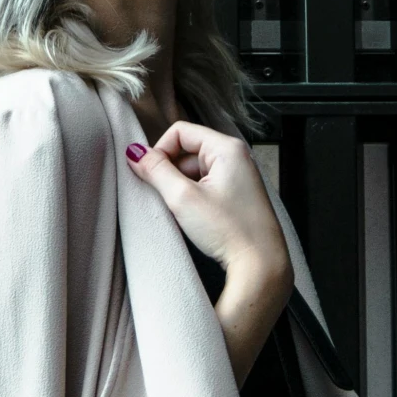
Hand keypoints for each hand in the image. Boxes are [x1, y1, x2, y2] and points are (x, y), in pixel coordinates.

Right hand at [124, 120, 292, 379]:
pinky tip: (193, 218)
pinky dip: (193, 196)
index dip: (160, 150)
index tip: (150, 175)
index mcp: (227, 148)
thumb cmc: (229, 230)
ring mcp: (239, 176)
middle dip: (170, 171)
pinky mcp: (238, 195)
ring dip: (181, 186)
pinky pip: (206, 184)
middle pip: (188, 149)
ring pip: (196, 169)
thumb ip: (156, 171)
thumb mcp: (183, 198)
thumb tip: (135, 153)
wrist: (261, 265)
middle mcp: (237, 157)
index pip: (180, 131)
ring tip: (181, 211)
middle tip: (165, 198)